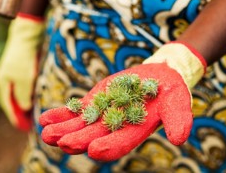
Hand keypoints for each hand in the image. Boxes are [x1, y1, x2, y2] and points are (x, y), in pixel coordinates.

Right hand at [0, 13, 44, 130]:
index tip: (23, 128)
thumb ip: (23, 95)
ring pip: (19, 93)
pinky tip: (36, 98)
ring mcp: (13, 74)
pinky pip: (24, 86)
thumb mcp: (24, 79)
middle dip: (20, 112)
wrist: (27, 36)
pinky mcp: (22, 69)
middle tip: (29, 124)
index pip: (8, 105)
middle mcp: (6, 80)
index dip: (15, 117)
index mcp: (3, 83)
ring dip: (25, 104)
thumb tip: (24, 108)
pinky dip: (29, 94)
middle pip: (12, 100)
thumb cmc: (24, 59)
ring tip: (33, 114)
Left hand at [39, 42, 206, 160]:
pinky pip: (76, 110)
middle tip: (62, 143)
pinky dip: (61, 114)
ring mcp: (102, 114)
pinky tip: (45, 118)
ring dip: (63, 129)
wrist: (158, 76)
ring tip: (46, 133)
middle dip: (78, 140)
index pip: (120, 142)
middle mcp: (116, 126)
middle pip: (94, 136)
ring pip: (80, 125)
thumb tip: (180, 138)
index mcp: (135, 130)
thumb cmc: (171, 91)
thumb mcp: (178, 103)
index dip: (108, 147)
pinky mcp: (95, 102)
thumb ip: (178, 120)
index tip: (93, 149)